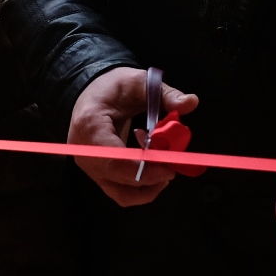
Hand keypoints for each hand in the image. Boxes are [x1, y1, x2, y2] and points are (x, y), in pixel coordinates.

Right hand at [68, 67, 198, 206]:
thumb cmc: (113, 87)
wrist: (91, 94)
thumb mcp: (139, 82)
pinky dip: (141, 189)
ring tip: (166, 169)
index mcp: (91, 127)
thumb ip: (165, 94)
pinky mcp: (97, 174)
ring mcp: (89, 167)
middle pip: (121, 180)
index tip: (171, 165)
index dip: (147, 168)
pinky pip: (120, 192)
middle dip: (153, 176)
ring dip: (149, 187)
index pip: (117, 160)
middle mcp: (85, 153)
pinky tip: (155, 173)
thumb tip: (191, 102)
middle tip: (174, 164)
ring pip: (122, 193)